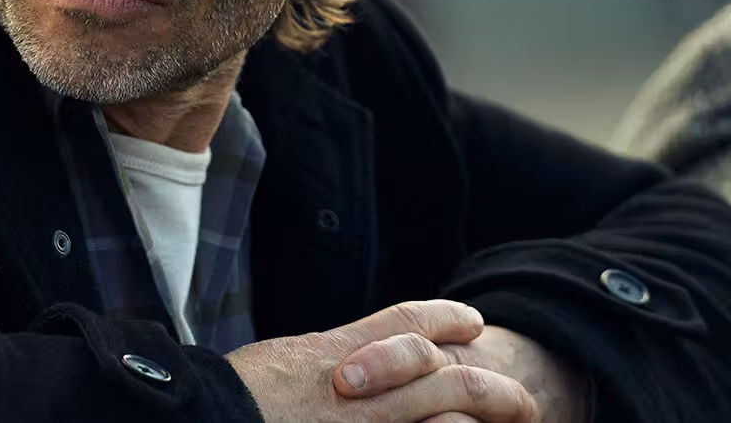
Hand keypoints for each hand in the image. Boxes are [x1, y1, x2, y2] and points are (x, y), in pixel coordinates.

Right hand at [226, 300, 537, 422]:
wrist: (206, 418)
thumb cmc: (227, 397)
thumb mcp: (279, 363)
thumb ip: (321, 361)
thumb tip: (338, 365)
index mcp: (340, 354)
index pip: (409, 323)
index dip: (447, 318)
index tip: (474, 321)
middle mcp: (367, 390)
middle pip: (452, 378)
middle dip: (494, 389)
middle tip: (524, 402)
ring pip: (450, 421)